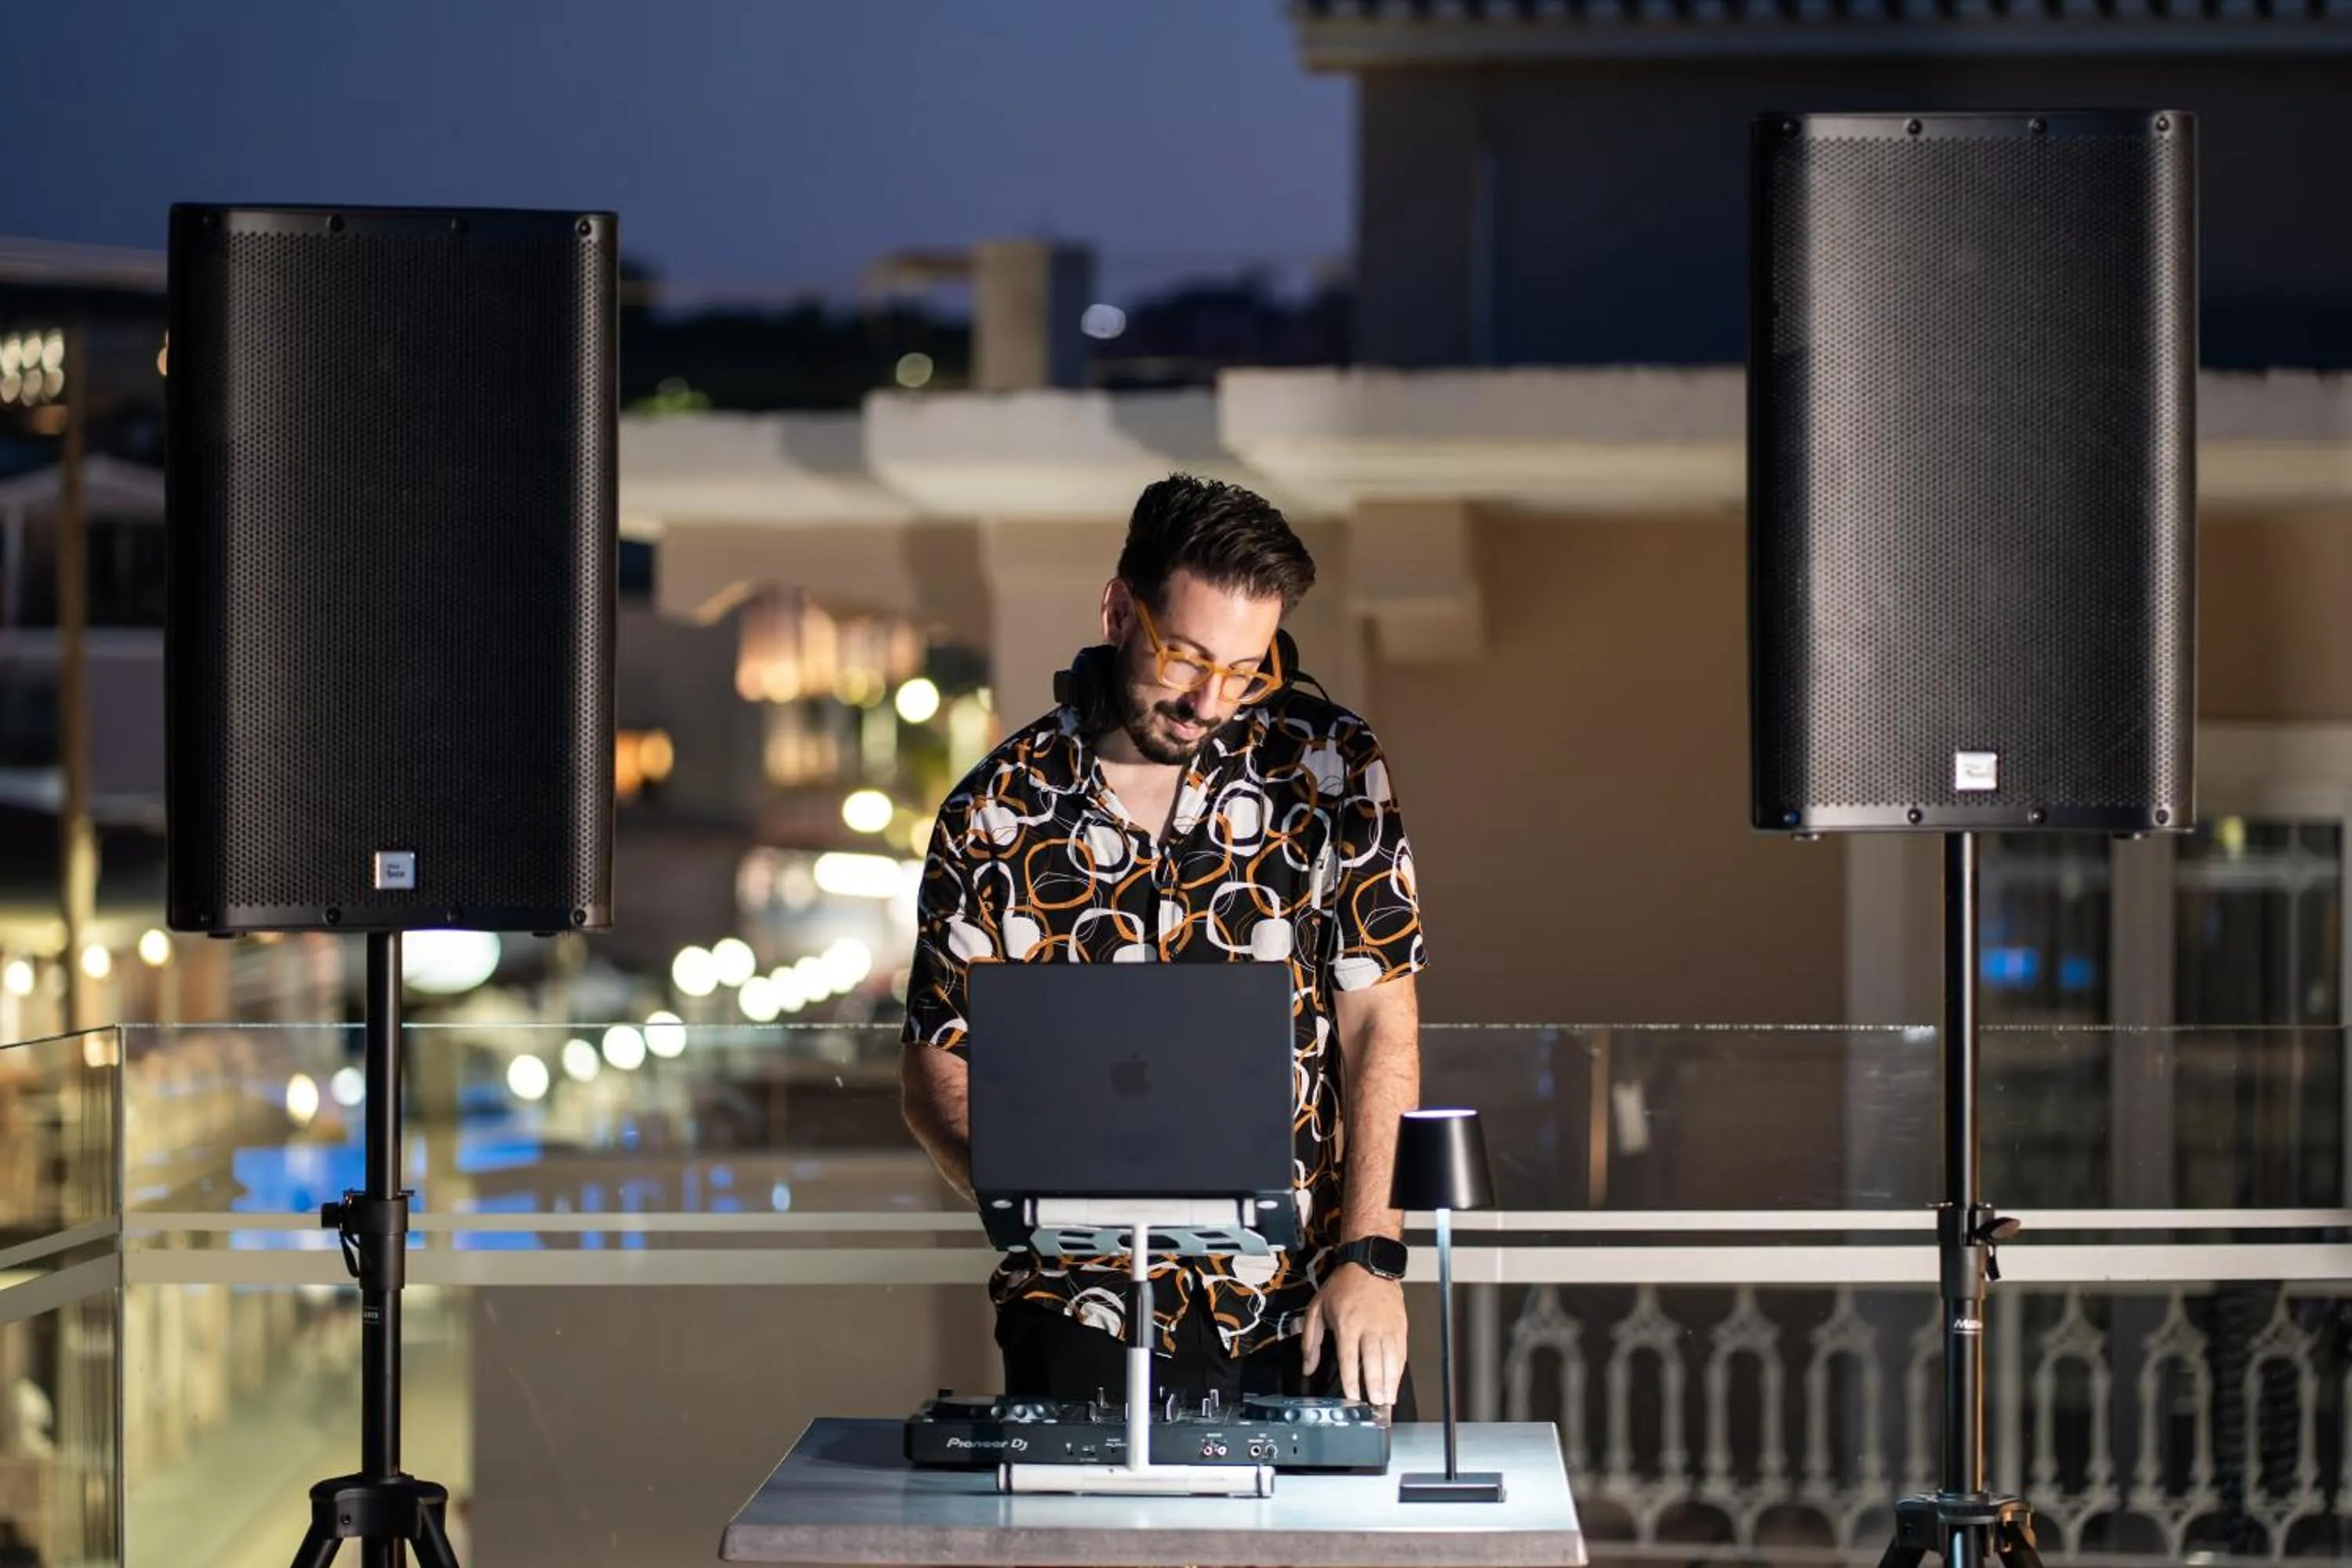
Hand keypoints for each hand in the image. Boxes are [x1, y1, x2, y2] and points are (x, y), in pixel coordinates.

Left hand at [1301, 1262, 1407, 1410]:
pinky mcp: (1400, 1325)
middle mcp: (1369, 1326)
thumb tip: (1307, 1367)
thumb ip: (1311, 1340)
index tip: (1353, 1397)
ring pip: (1391, 1358)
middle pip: (1373, 1360)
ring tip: (1388, 1400)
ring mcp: (1387, 1326)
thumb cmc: (1343, 1286)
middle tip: (1376, 1404)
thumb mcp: (1317, 1308)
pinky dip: (1400, 1369)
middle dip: (1375, 1385)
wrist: (1370, 1264)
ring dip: (1390, 1381)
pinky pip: (1401, 1351)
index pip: (1349, 1357)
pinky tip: (1395, 1381)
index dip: (1351, 1379)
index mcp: (1347, 1323)